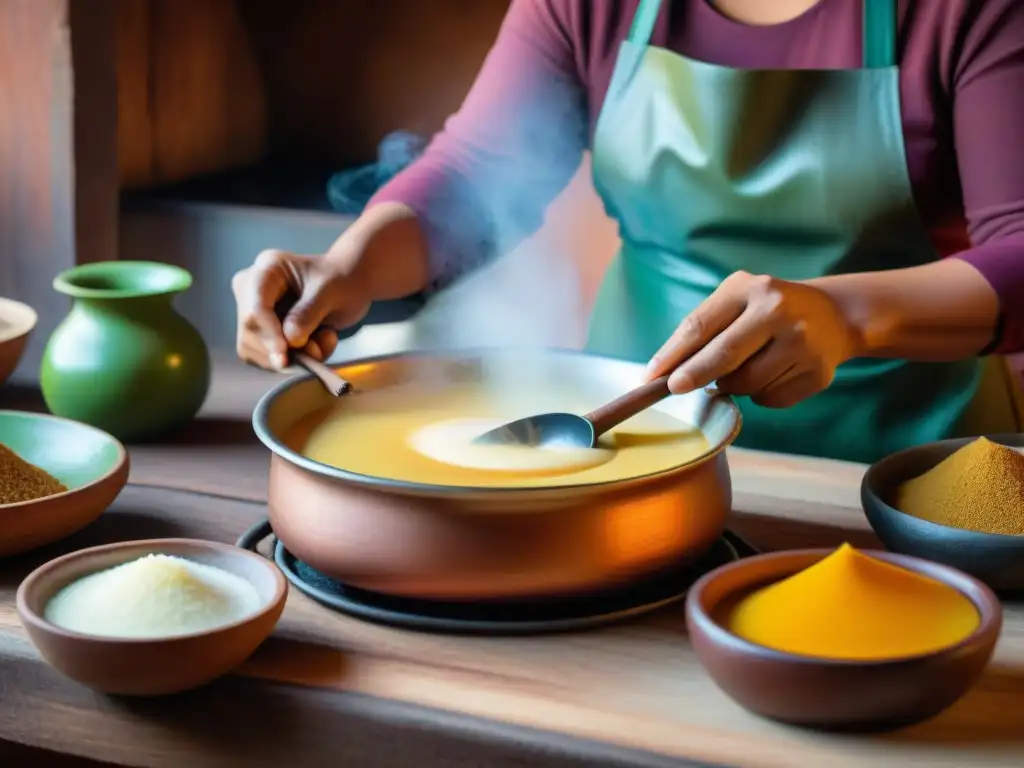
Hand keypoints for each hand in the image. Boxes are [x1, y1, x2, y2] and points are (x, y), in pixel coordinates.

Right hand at [232, 249, 370, 369]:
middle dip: (284, 350)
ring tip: (323, 341)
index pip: (255, 308)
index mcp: (267, 268)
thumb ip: (309, 314)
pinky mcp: (258, 333)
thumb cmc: (341, 281)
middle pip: (250, 332)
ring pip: (255, 350)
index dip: (269, 334)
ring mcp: (251, 312)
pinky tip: (317, 345)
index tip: (287, 354)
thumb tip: (290, 339)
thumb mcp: (331, 292)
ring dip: (292, 357)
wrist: (348, 286)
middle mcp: (251, 289)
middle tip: (318, 349)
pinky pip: (266, 359)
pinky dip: (294, 361)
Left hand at [647, 271, 858, 407]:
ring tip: (743, 368)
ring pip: (746, 383)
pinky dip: (760, 395)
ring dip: (732, 385)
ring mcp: (802, 343)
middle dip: (694, 375)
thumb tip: (666, 370)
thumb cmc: (767, 309)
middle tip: (675, 388)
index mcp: (750, 289)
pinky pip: (769, 399)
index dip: (674, 354)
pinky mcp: (818, 374)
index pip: (702, 325)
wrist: (834, 315)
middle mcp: (778, 312)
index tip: (653, 375)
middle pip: (724, 355)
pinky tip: (772, 374)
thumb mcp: (737, 301)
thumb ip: (704, 328)